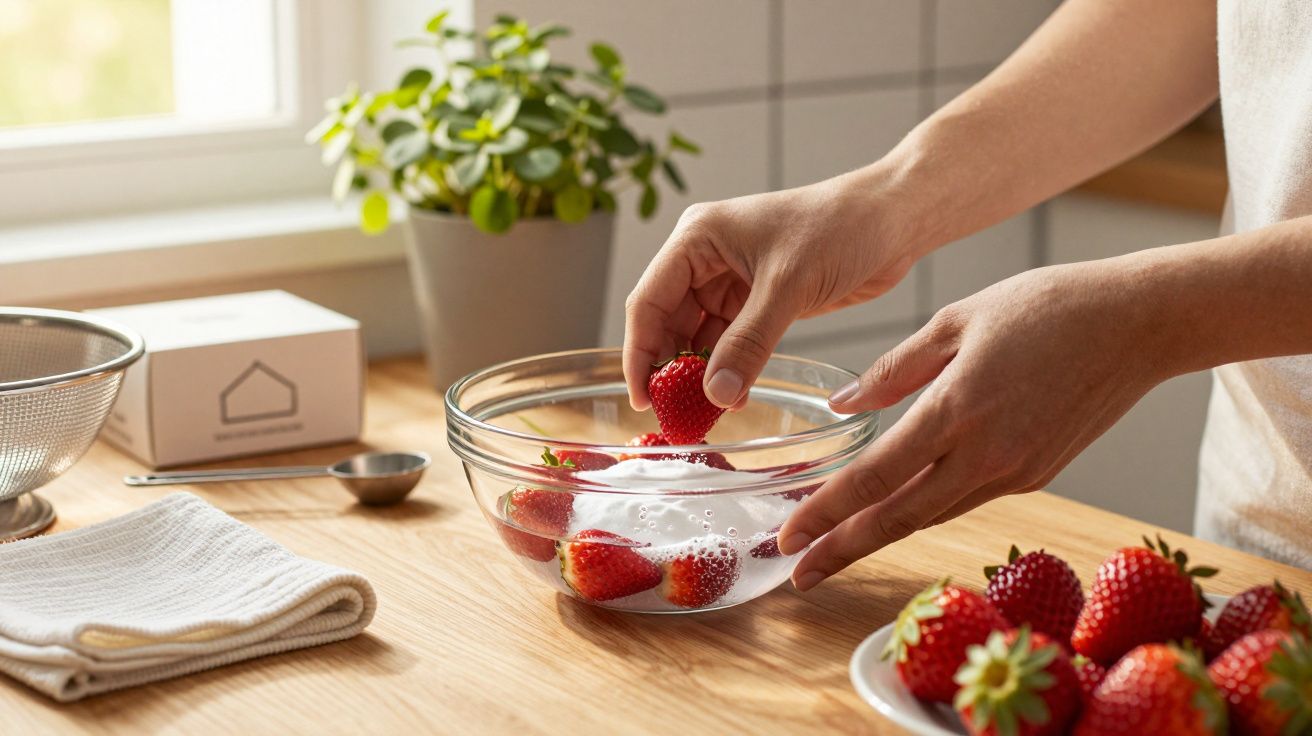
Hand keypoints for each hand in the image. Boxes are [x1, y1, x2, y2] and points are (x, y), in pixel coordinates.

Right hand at [622, 171, 923, 409]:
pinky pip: (731, 341)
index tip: (642, 399)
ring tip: (704, 415)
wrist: (893, 219)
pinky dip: (730, 369)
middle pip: (668, 322)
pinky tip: (734, 397)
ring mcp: (732, 279)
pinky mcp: (759, 299)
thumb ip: (748, 343)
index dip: (640, 352)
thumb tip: (714, 395)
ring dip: (701, 374)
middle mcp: (706, 257)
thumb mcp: (788, 286)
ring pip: (698, 336)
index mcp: (698, 238)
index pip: (649, 301)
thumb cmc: (840, 226)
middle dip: (670, 369)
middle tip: (674, 416)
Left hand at [778, 260, 1175, 589]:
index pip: (876, 476)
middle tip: (797, 574)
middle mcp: (988, 453)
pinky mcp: (1039, 475)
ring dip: (880, 537)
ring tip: (834, 550)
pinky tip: (895, 511)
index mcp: (959, 407)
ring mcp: (1017, 472)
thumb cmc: (1046, 306)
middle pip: (900, 518)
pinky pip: (967, 498)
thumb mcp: (957, 319)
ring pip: (933, 515)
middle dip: (842, 550)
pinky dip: (924, 509)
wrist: (1140, 323)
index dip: (826, 512)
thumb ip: (894, 369)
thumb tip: (841, 406)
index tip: (788, 537)